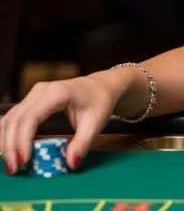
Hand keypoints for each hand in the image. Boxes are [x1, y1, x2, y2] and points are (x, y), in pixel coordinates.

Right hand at [0, 75, 120, 174]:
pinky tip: (12, 152)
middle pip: (15, 119)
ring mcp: (34, 94)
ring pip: (10, 118)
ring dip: (7, 142)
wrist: (101, 86)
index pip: (30, 118)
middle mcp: (41, 90)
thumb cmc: (100, 102)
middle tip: (14, 170)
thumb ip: (83, 143)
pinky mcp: (31, 100)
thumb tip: (71, 164)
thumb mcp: (96, 123)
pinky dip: (10, 135)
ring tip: (12, 165)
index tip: (23, 162)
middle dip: (11, 146)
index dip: (22, 141)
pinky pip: (14, 118)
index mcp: (57, 93)